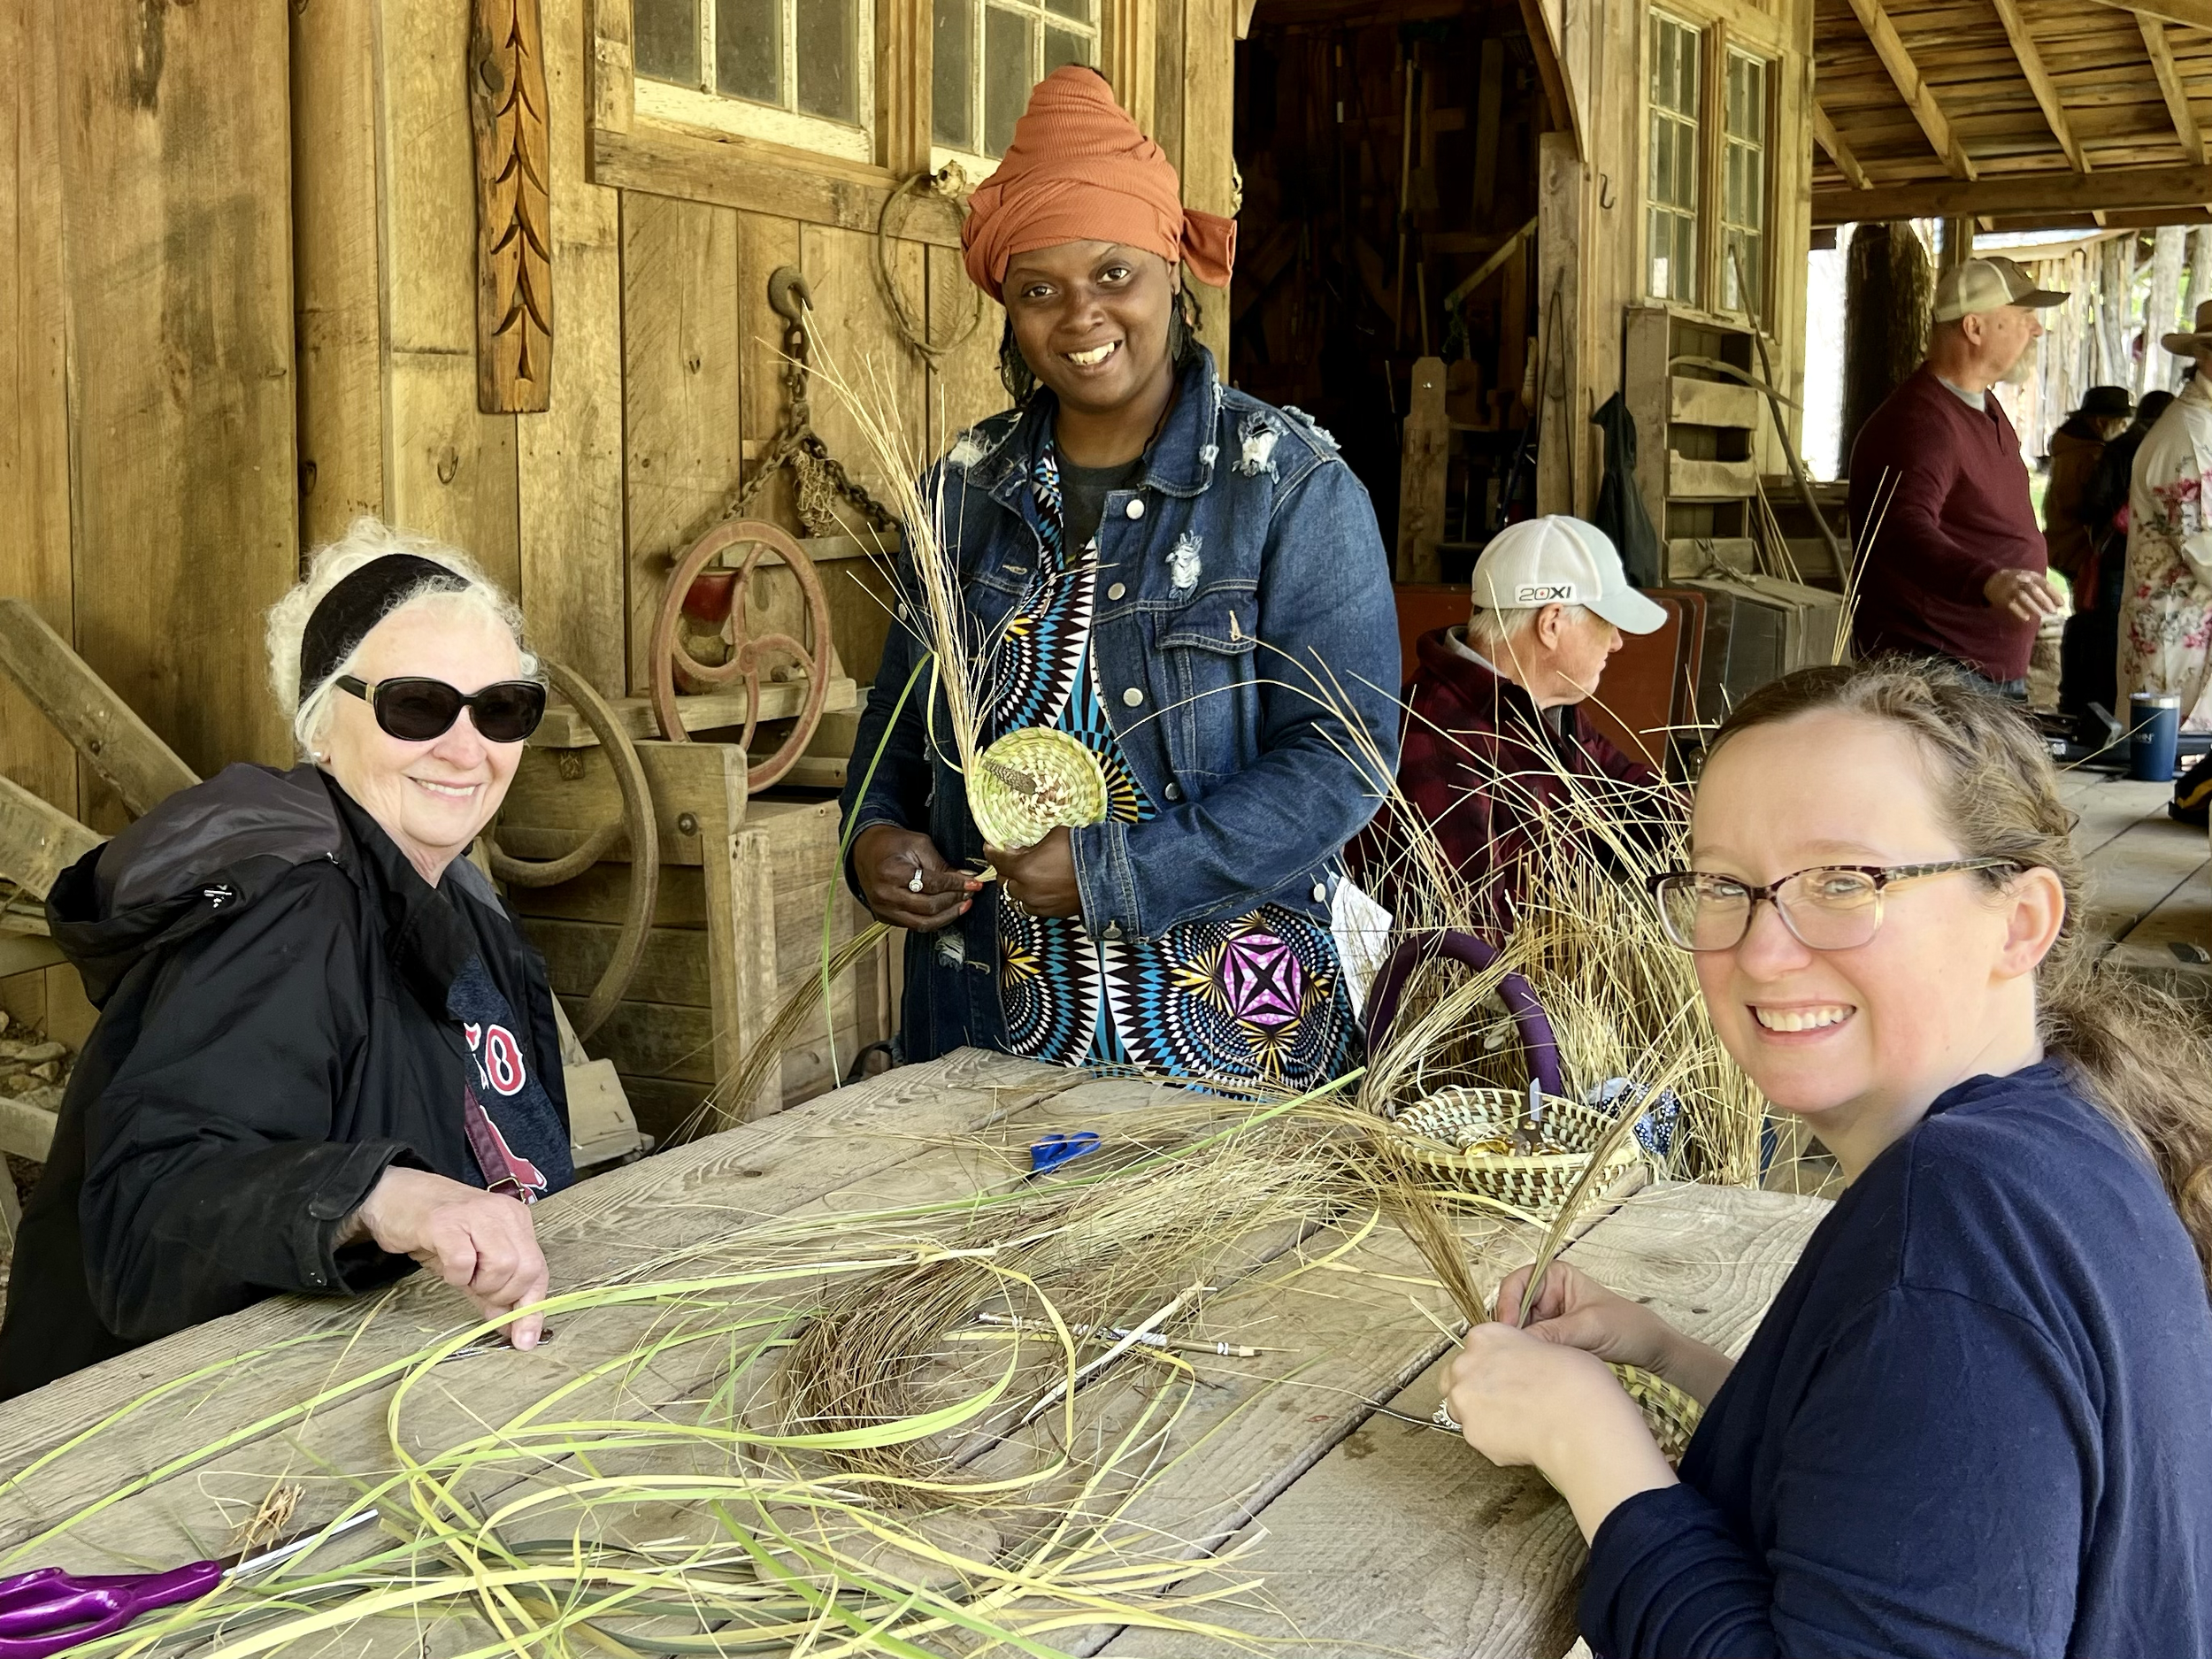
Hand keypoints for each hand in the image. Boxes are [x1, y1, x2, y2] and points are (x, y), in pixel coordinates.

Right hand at [347, 1167, 550, 1346]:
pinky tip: (446, 1266)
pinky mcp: (446, 1222)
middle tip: (476, 1289)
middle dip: (503, 1295)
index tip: (524, 1341)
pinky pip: (464, 1262)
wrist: (395, 1197)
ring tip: (462, 1274)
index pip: (539, 1270)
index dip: (532, 1309)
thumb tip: (514, 1332)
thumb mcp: (474, 1265)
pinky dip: (456, 1275)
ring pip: (503, 1265)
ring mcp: (477, 1214)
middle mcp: (504, 1213)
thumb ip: (495, 1296)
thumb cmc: (438, 1232)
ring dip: (480, 1284)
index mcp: (517, 1221)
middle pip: (526, 1270)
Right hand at [853, 824, 977, 932]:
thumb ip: (941, 865)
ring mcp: (883, 909)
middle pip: (928, 907)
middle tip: (970, 892)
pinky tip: (947, 911)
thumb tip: (966, 879)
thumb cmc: (892, 844)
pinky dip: (934, 920)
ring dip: (948, 915)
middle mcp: (884, 895)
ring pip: (923, 923)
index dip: (956, 884)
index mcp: (891, 872)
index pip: (931, 884)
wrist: (865, 851)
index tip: (974, 882)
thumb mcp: (919, 844)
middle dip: (954, 900)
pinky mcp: (884, 918)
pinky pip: (914, 925)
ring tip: (963, 904)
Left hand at [984, 827, 1081, 919]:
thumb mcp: (1053, 837)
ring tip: (1028, 877)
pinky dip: (1032, 898)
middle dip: (1007, 871)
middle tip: (1014, 860)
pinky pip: (1032, 907)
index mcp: (1023, 869)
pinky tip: (1041, 888)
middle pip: (1005, 882)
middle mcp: (1027, 890)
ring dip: (1018, 887)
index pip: (998, 862)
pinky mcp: (1051, 913)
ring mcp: (1039, 904)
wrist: (1107, 874)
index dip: (992, 854)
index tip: (991, 849)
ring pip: (1017, 898)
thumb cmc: (1082, 851)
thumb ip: (1031, 845)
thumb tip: (1019, 850)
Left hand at [1444, 1321, 1675, 1540]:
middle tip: (1507, 1401)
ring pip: (1462, 1409)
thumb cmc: (1576, 1380)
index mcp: (1486, 1336)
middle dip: (1475, 1388)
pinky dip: (1495, 1441)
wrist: (1579, 1419)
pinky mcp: (1471, 1433)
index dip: (1491, 1364)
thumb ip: (1522, 1355)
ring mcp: (1464, 1400)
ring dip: (1481, 1415)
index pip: (1475, 1348)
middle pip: (1457, 1378)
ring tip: (1516, 1423)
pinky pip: (1479, 1437)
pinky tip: (1523, 1439)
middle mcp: (1466, 1364)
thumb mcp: (1548, 1347)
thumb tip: (1524, 1368)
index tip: (1506, 1376)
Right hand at [1497, 1261, 1733, 1405]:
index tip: (1507, 1329)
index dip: (1507, 1304)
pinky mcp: (1549, 1344)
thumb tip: (1517, 1344)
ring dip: (1517, 1346)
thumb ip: (1554, 1333)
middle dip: (1509, 1329)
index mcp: (1554, 1276)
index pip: (1517, 1284)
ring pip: (1518, 1331)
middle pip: (1512, 1308)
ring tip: (1516, 1364)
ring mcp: (1546, 1321)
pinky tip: (1527, 1370)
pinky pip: (1530, 1348)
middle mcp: (1545, 1296)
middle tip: (1507, 1352)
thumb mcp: (1590, 1326)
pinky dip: (1527, 1358)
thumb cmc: (1626, 1326)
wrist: (1651, 1353)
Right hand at [1985, 567, 2063, 622]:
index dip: (2054, 594)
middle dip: (2045, 601)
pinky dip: (2019, 611)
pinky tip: (2026, 618)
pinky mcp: (2002, 598)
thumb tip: (2058, 602)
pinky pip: (2011, 604)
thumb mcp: (2030, 579)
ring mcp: (2011, 589)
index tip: (2061, 604)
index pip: (2045, 584)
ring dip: (2033, 606)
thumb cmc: (2018, 581)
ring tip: (2041, 616)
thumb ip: (2043, 587)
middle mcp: (2021, 580)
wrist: (1993, 579)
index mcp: (2031, 576)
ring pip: (2023, 597)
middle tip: (2053, 611)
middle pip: (2034, 590)